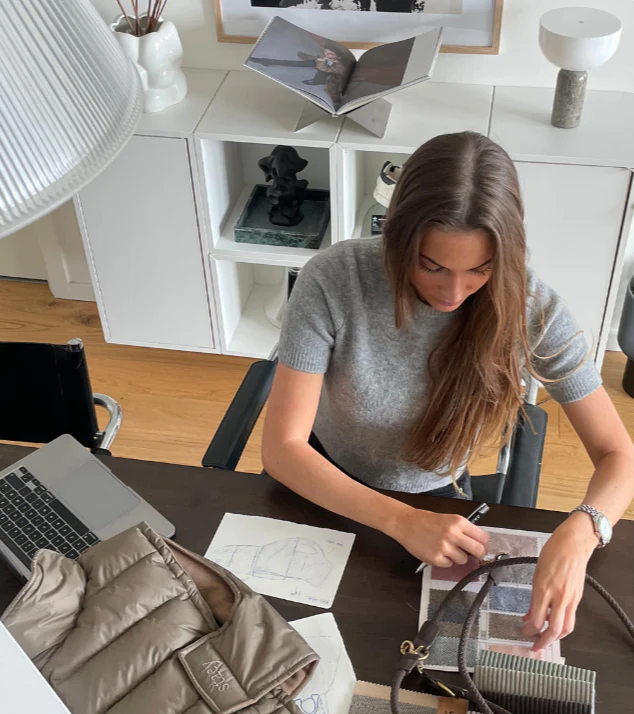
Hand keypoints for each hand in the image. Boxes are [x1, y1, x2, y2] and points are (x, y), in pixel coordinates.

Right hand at [390, 507, 488, 567]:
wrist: (406, 523)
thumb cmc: (427, 521)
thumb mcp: (449, 519)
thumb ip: (464, 530)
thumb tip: (479, 544)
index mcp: (459, 522)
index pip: (483, 538)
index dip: (484, 545)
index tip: (482, 548)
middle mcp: (453, 534)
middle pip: (478, 551)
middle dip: (478, 555)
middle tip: (473, 555)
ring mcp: (444, 547)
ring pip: (463, 560)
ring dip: (458, 557)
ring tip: (447, 549)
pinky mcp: (435, 558)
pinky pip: (449, 564)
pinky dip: (445, 561)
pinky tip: (437, 552)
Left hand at [522, 512, 597, 649]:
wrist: (573, 544)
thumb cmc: (551, 553)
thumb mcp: (536, 573)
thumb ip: (533, 596)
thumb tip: (528, 614)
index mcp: (543, 588)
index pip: (536, 618)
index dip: (529, 630)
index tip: (523, 632)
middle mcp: (558, 596)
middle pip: (554, 629)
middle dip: (543, 642)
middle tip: (534, 647)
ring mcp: (570, 598)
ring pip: (566, 628)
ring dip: (555, 637)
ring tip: (545, 639)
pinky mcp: (578, 598)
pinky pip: (570, 618)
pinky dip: (562, 625)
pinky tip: (553, 623)